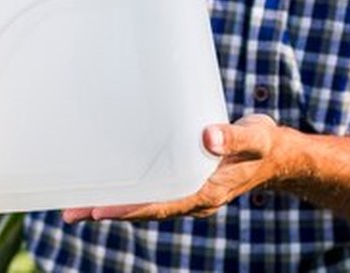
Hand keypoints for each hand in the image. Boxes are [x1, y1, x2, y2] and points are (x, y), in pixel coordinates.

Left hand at [62, 114, 281, 223]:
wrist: (278, 157)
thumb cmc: (264, 143)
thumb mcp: (256, 137)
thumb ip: (233, 137)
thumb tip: (208, 137)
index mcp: (207, 192)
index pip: (163, 205)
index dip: (131, 209)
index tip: (101, 210)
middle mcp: (193, 198)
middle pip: (145, 211)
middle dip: (109, 212)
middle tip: (71, 213)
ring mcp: (188, 194)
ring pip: (145, 205)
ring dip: (112, 206)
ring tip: (74, 208)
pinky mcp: (184, 184)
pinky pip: (151, 194)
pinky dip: (128, 194)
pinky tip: (107, 186)